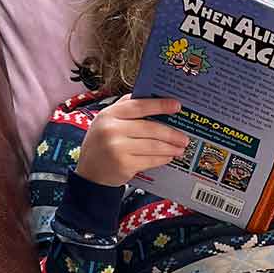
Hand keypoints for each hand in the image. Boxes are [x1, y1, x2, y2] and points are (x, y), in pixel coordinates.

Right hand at [75, 94, 190, 186]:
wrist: (89, 172)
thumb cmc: (101, 144)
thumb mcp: (106, 120)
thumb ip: (125, 109)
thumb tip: (153, 99)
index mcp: (109, 114)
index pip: (139, 106)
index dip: (160, 105)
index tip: (176, 106)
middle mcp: (112, 130)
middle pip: (150, 128)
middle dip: (171, 133)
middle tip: (184, 136)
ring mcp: (118, 148)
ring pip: (153, 146)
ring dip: (170, 147)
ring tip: (180, 147)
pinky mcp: (124, 165)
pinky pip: (150, 160)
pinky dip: (162, 158)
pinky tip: (169, 157)